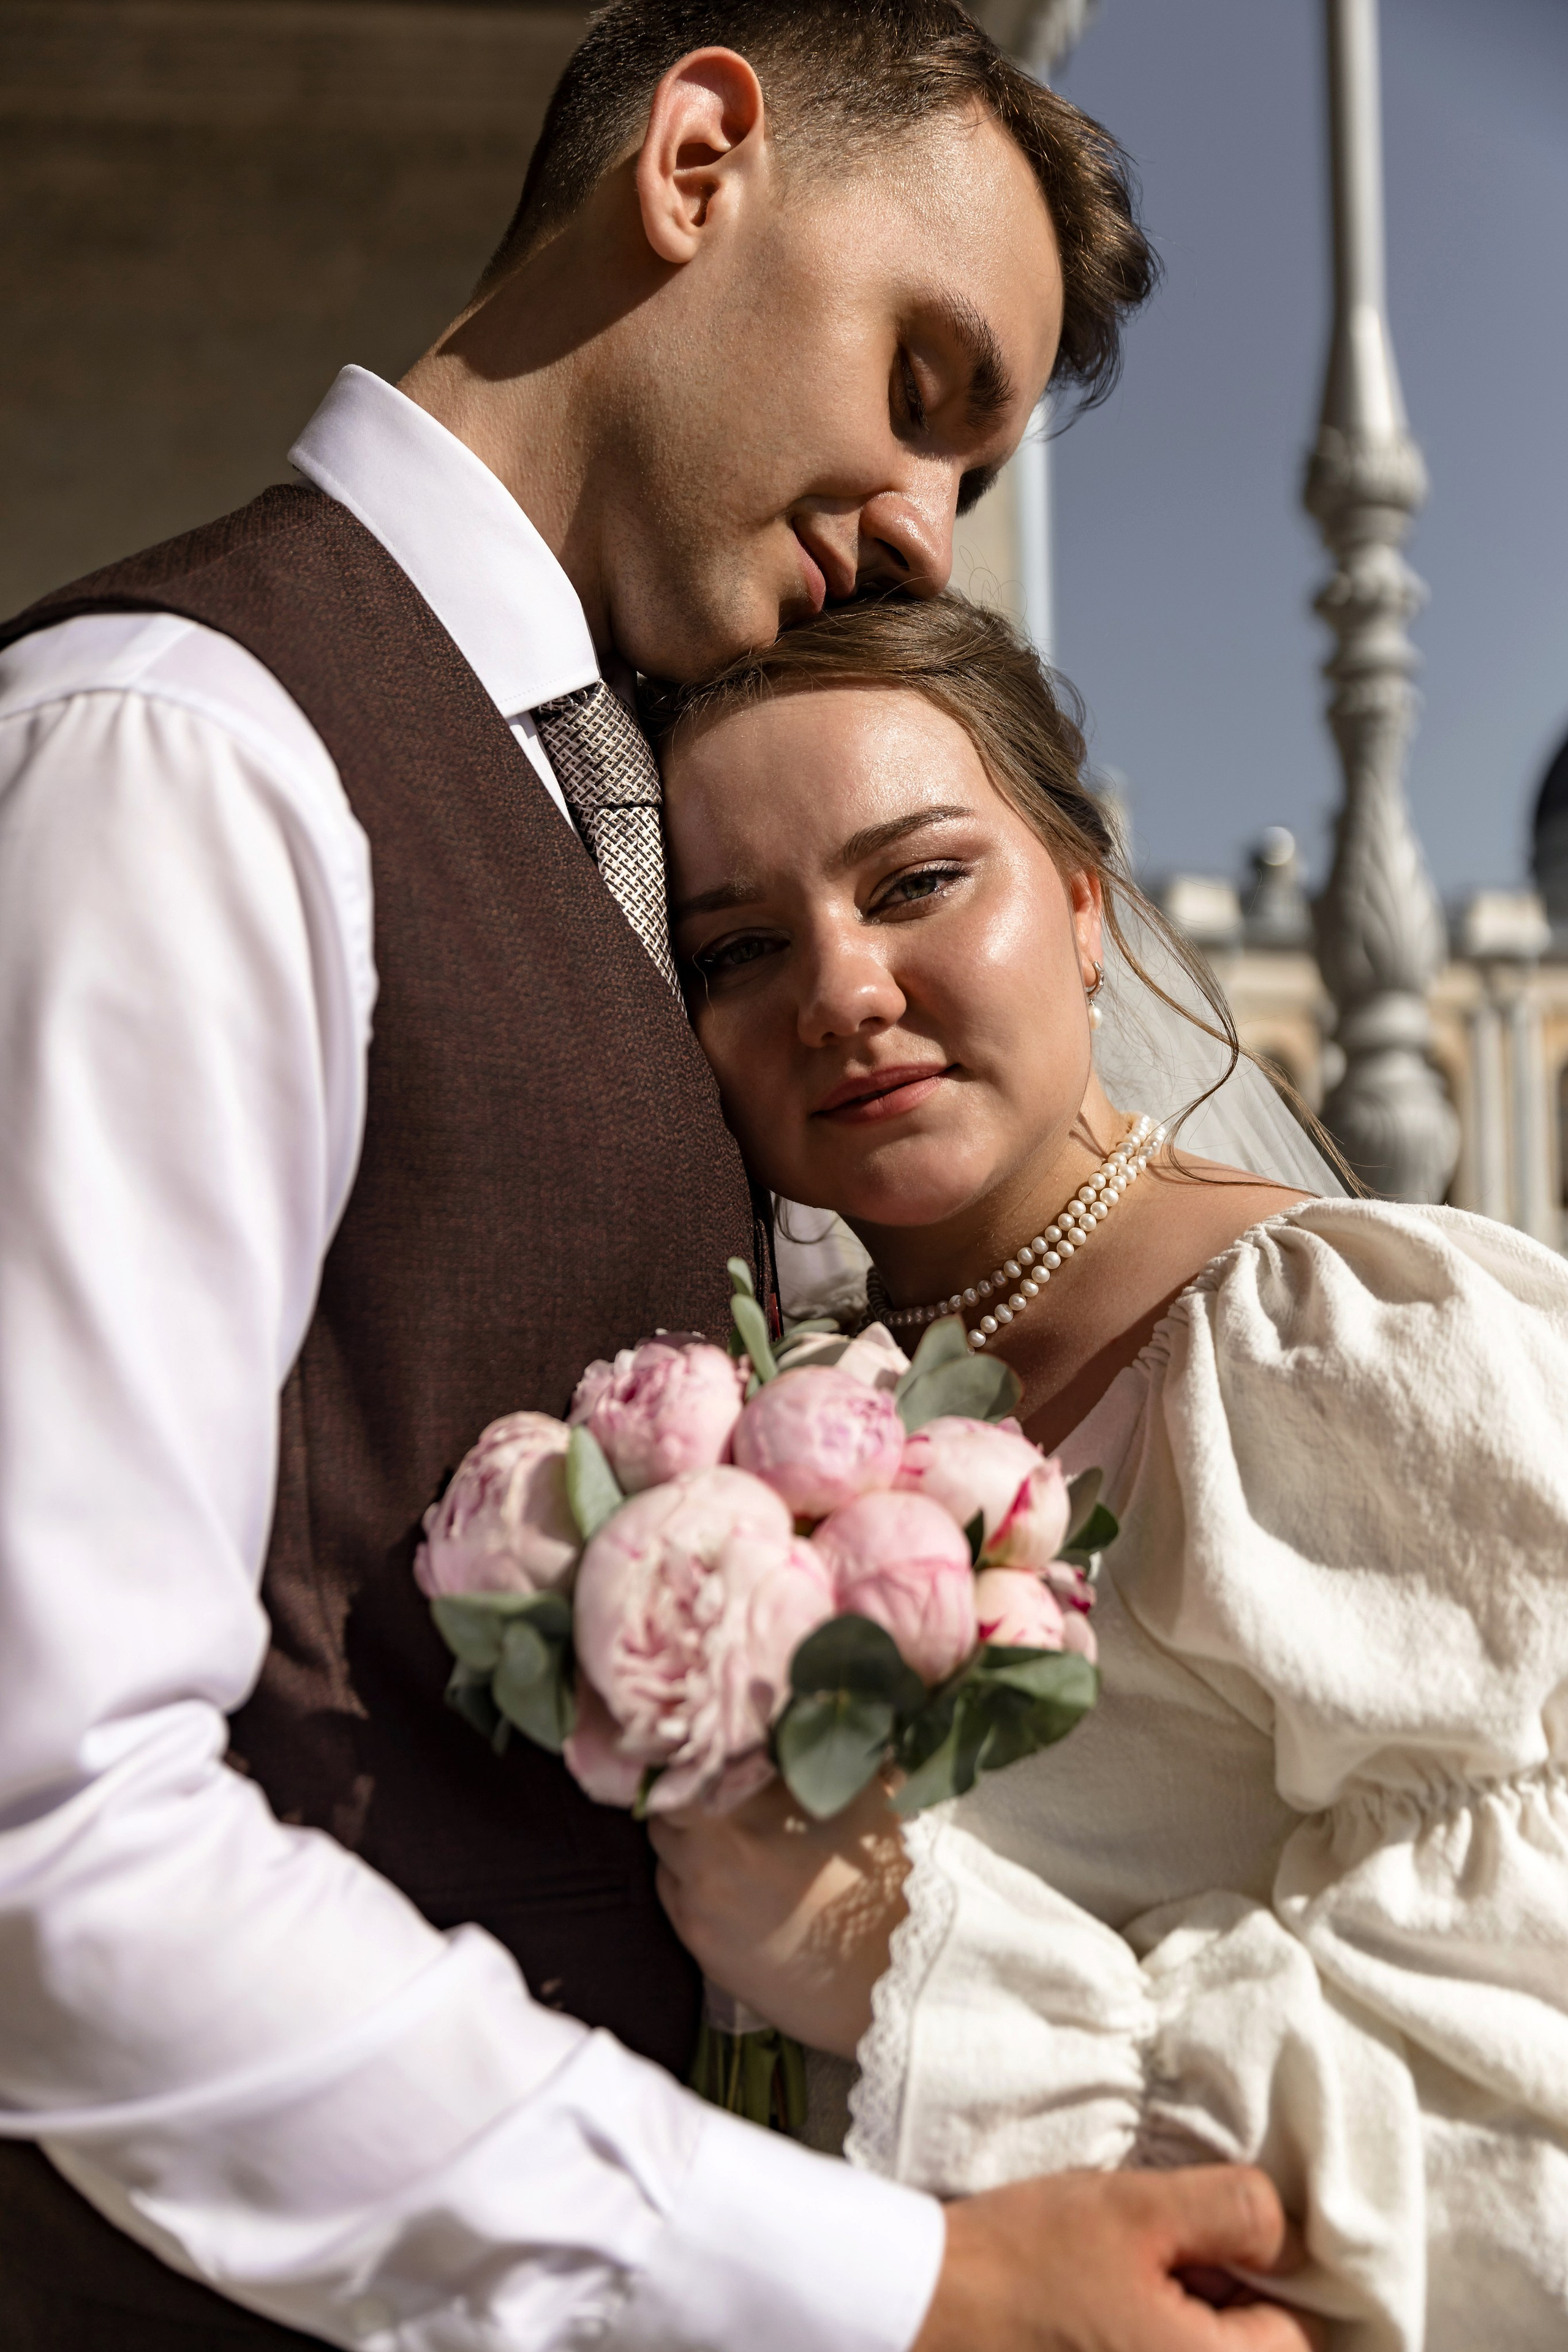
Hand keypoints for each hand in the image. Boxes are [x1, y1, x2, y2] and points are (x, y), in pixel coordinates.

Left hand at [648, 1773, 907, 2055]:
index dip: (697, 1757)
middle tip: (721, 1794)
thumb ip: (807, 1757)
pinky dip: (691, 1883)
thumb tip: (784, 1723)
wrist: (893, 1981)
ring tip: (731, 1842)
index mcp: (740, 1812)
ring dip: (688, 1841)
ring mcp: (698, 1907)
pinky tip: (733, 1884)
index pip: (686, 1770)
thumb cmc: (884, 1882)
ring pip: (666, 1855)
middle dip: (691, 1798)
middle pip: (667, 1810)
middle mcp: (705, 1858)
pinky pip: (675, 1898)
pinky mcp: (700, 1948)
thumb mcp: (857, 1797)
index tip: (715, 1753)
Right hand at [915, 2166, 1326, 2351]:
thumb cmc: (1026, 2259)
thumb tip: (1288, 2242)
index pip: (1296, 2329)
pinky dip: (1138, 2341)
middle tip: (1148, 2262)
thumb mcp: (1138, 2207)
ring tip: (1116, 2291)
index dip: (1252, 2272)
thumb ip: (1236, 2212)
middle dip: (1215, 2302)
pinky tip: (1093, 2319)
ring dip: (1176, 2324)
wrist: (921, 2309)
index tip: (1190, 2243)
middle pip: (1252, 2351)